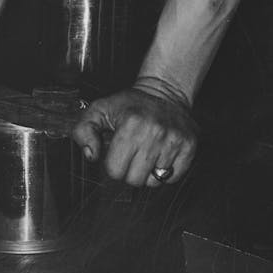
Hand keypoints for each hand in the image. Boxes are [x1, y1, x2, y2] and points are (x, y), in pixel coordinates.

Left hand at [73, 82, 197, 187]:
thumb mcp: (100, 110)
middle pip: (134, 180)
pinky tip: (162, 155)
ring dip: (148, 171)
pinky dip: (166, 172)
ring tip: (148, 152)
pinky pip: (172, 177)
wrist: (165, 91)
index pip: (115, 170)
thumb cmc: (131, 104)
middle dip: (130, 169)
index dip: (113, 163)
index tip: (118, 151)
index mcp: (130, 125)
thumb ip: (83, 131)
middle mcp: (154, 132)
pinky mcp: (189, 146)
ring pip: (153, 181)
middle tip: (133, 152)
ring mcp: (174, 140)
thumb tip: (92, 155)